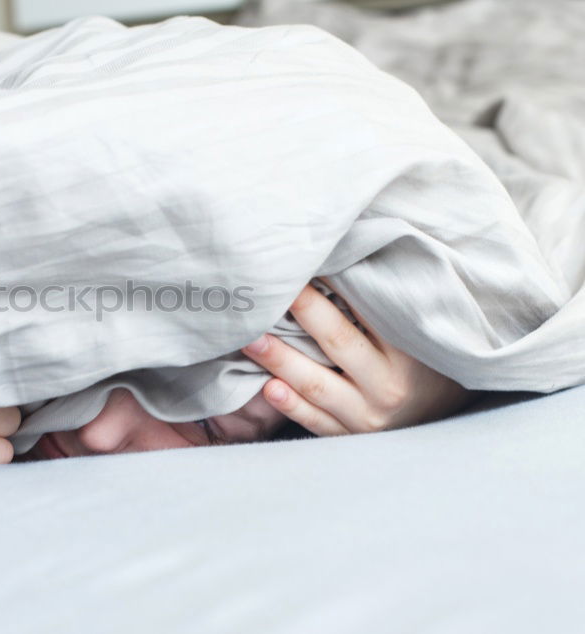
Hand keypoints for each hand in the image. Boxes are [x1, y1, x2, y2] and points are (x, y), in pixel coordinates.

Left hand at [241, 284, 476, 435]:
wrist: (442, 417)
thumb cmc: (421, 361)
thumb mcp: (415, 332)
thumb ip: (384, 303)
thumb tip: (342, 254)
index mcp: (409, 350)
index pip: (366, 310)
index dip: (332, 287)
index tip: (301, 266)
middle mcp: (390, 384)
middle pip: (337, 343)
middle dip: (300, 315)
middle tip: (265, 297)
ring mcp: (370, 415)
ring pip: (318, 386)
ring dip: (280, 361)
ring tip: (249, 340)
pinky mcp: (352, 437)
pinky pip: (318, 422)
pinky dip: (292, 407)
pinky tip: (268, 389)